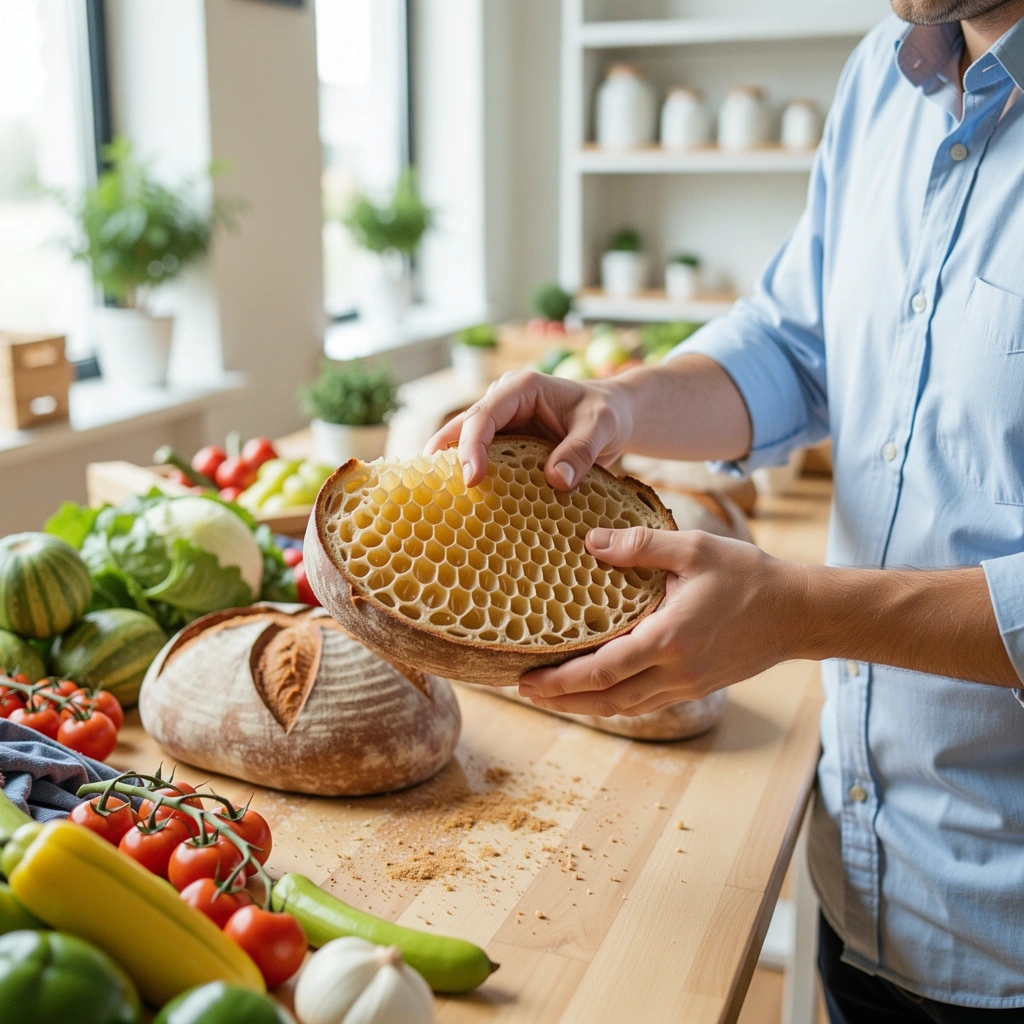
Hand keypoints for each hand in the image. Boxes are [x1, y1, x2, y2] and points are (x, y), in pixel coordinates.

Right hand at [424, 370, 634, 489]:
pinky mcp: (507, 443)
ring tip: (434, 495)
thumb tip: (556, 480)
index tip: (472, 479)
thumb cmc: (607, 414)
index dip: (472, 445)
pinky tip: (460, 500)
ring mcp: (502, 423)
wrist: (615, 415)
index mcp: (521, 388)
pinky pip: (483, 458)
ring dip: (452, 466)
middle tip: (429, 487)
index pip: (485, 415)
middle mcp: (504, 401)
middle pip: (463, 426)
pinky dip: (471, 475)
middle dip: (445, 454)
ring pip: (465, 442)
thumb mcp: (601, 428)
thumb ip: (580, 451)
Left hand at [518, 526, 801, 716]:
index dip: (560, 681)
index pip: (602, 671)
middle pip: (606, 701)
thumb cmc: (748, 577)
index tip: (526, 680)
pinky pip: (644, 703)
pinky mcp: (697, 688)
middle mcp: (675, 672)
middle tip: (523, 692)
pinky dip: (613, 702)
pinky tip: (597, 692)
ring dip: (584, 707)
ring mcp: (687, 686)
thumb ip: (641, 545)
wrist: (799, 613)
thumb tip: (590, 541)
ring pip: (624, 708)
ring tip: (550, 696)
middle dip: (561, 701)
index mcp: (669, 639)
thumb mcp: (694, 549)